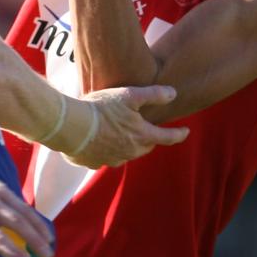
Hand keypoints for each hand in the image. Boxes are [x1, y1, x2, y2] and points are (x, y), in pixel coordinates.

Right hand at [65, 84, 188, 168]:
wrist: (70, 126)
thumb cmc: (100, 108)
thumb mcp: (129, 95)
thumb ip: (153, 94)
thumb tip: (174, 93)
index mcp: (141, 136)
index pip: (167, 137)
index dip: (179, 134)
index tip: (186, 131)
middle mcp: (129, 152)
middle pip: (146, 147)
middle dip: (150, 139)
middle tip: (149, 130)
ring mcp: (111, 160)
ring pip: (125, 154)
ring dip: (127, 146)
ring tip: (121, 134)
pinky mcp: (93, 163)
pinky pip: (104, 158)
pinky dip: (105, 151)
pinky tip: (97, 141)